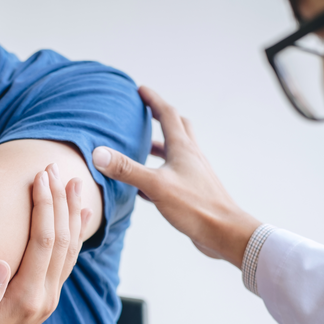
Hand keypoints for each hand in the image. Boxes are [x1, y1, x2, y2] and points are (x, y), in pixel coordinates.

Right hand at [0, 163, 90, 323]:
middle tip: (53, 168)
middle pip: (62, 240)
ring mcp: (49, 298)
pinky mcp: (47, 296)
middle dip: (59, 200)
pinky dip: (76, 233)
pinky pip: (68, 260)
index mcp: (26, 297)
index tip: (39, 177)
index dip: (43, 206)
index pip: (43, 242)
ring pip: (70, 248)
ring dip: (71, 213)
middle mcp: (45, 297)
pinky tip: (79, 214)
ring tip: (73, 182)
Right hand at [92, 86, 261, 267]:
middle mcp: (190, 157)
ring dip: (161, 146)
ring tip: (143, 147)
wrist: (224, 233)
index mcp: (183, 149)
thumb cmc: (195, 207)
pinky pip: (174, 175)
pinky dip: (160, 172)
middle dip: (162, 117)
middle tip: (146, 112)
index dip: (153, 100)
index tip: (140, 90)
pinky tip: (146, 186)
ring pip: (176, 152)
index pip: (168, 115)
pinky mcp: (193, 192)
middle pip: (178, 128)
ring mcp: (193, 175)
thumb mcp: (156, 186)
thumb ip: (127, 169)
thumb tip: (98, 153)